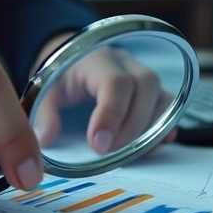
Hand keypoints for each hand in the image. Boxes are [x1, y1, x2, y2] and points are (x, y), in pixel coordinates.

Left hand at [31, 45, 176, 154]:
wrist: (75, 63)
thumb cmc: (62, 78)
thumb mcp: (46, 91)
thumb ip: (44, 114)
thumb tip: (45, 140)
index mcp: (98, 59)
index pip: (116, 82)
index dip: (111, 115)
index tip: (97, 145)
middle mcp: (127, 63)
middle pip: (146, 85)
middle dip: (132, 125)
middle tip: (111, 152)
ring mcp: (144, 76)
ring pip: (163, 97)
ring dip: (150, 129)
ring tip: (129, 153)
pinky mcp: (154, 92)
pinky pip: (169, 108)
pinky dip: (162, 130)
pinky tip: (148, 148)